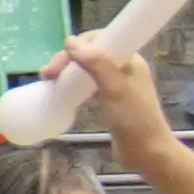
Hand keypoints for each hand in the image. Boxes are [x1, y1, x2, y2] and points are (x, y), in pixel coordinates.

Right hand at [53, 31, 169, 157]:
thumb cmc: (133, 119)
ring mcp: (116, 85)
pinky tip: (60, 91)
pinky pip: (86, 86)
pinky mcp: (109, 101)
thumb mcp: (114, 88)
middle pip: (90, 53)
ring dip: (67, 72)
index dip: (78, 45)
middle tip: (47, 75)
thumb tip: (71, 41)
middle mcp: (124, 68)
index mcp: (130, 59)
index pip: (100, 39)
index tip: (60, 61)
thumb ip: (96, 62)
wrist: (146, 153)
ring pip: (86, 70)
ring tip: (48, 81)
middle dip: (67, 60)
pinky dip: (72, 85)